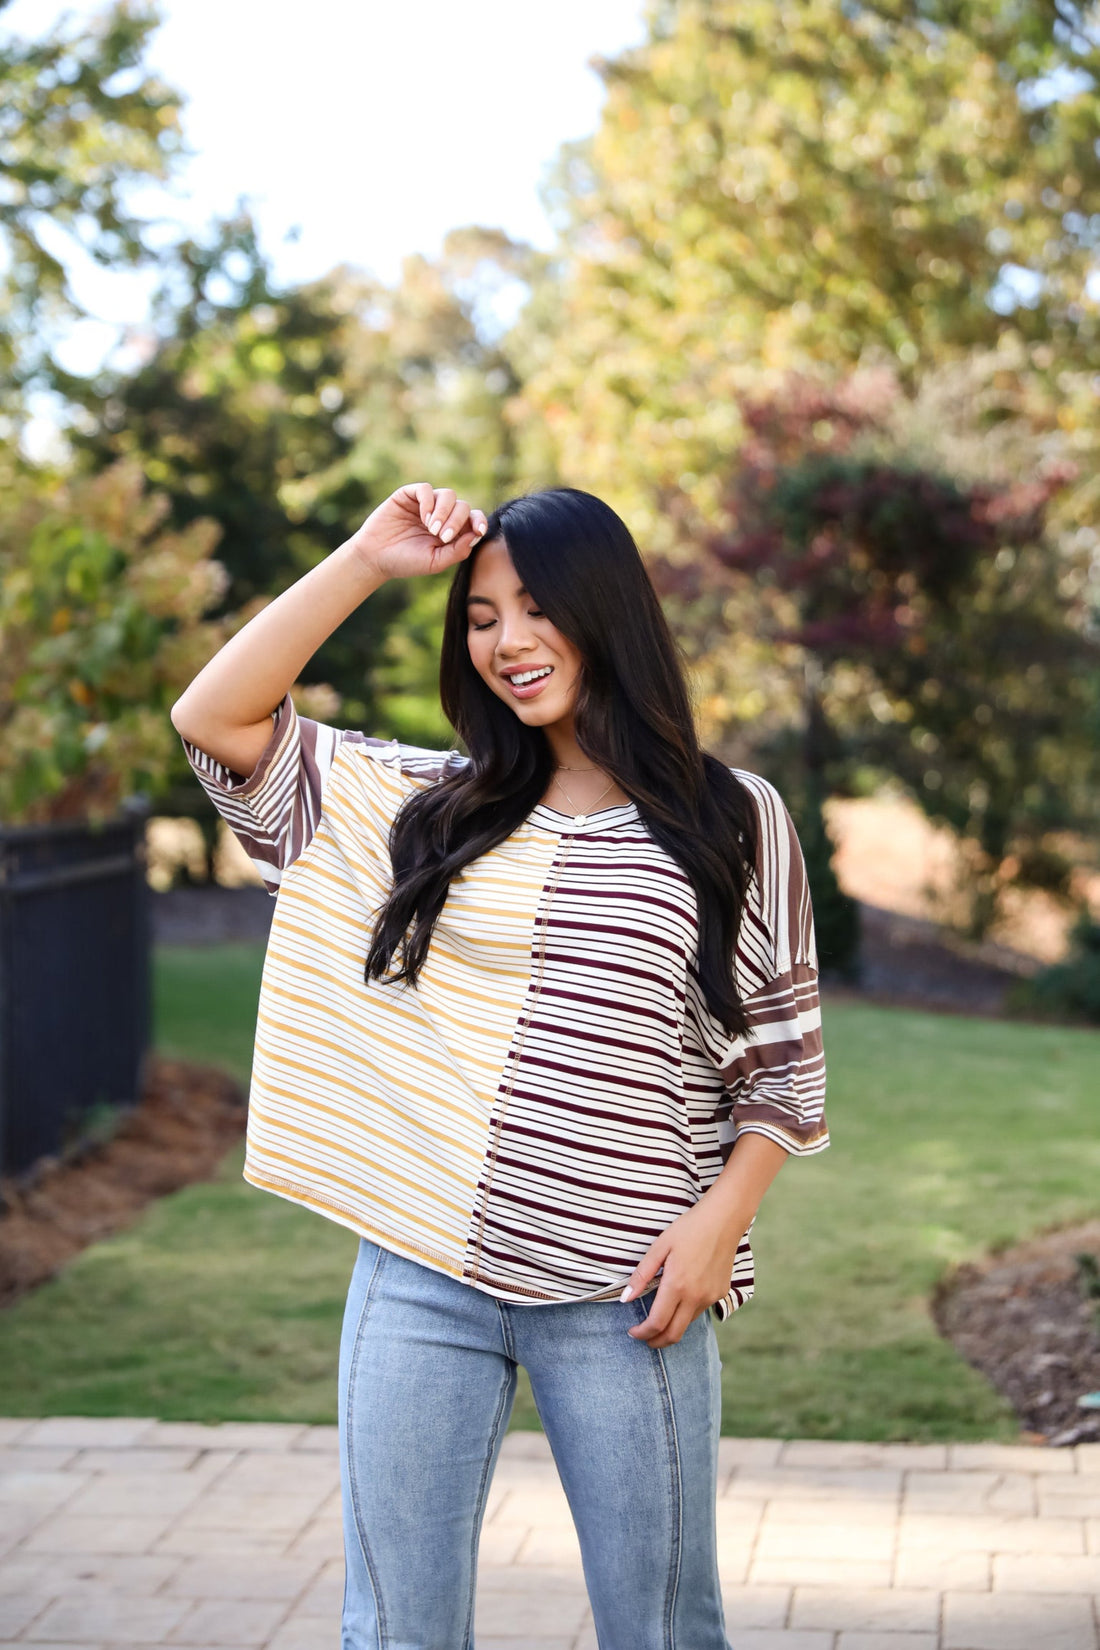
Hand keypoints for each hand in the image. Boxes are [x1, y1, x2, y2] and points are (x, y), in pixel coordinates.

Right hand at [349, 483, 488, 581]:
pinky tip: (424, 517)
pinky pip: (425, 489)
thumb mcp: (436, 562)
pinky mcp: (409, 495)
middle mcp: (442, 515)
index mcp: (452, 531)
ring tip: (432, 528)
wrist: (376, 558)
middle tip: (442, 536)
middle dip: (456, 521)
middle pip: (462, 506)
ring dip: (444, 512)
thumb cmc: (406, 562)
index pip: (473, 519)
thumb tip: (476, 534)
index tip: (479, 531)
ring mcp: (426, 504)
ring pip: (448, 495)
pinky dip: (428, 501)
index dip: (479, 521)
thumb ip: (458, 551)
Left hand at [620, 1199, 746, 1348]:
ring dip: (671, 1327)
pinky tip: (680, 1299)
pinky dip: (686, 1313)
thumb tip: (624, 1299)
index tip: (632, 1332)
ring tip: (659, 1317)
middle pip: (673, 1334)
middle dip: (655, 1342)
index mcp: (677, 1285)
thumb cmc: (688, 1229)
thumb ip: (641, 1275)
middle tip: (643, 1338)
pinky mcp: (721, 1293)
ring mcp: (711, 1297)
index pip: (657, 1323)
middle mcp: (696, 1296)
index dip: (641, 1333)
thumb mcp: (660, 1247)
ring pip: (687, 1324)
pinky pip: (700, 1310)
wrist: (723, 1220)